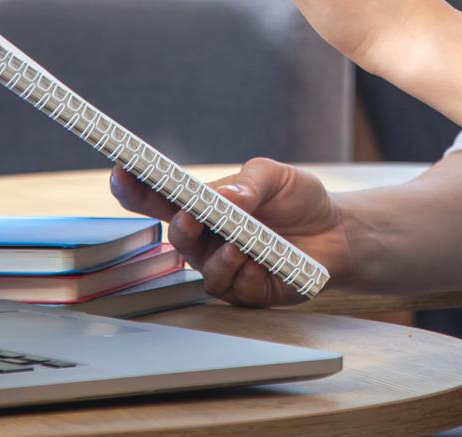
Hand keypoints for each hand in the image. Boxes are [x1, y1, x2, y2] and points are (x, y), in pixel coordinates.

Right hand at [108, 158, 355, 306]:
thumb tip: (223, 196)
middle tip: (189, 215)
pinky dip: (245, 272)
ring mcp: (224, 266)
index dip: (136, 187)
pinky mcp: (246, 291)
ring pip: (202, 267)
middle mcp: (208, 238)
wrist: (339, 232)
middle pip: (176, 235)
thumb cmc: (298, 200)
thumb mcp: (275, 177)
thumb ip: (248, 183)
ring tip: (238, 244)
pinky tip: (259, 261)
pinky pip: (233, 287)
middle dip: (180, 226)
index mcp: (206, 205)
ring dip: (217, 255)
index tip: (122, 171)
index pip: (162, 197)